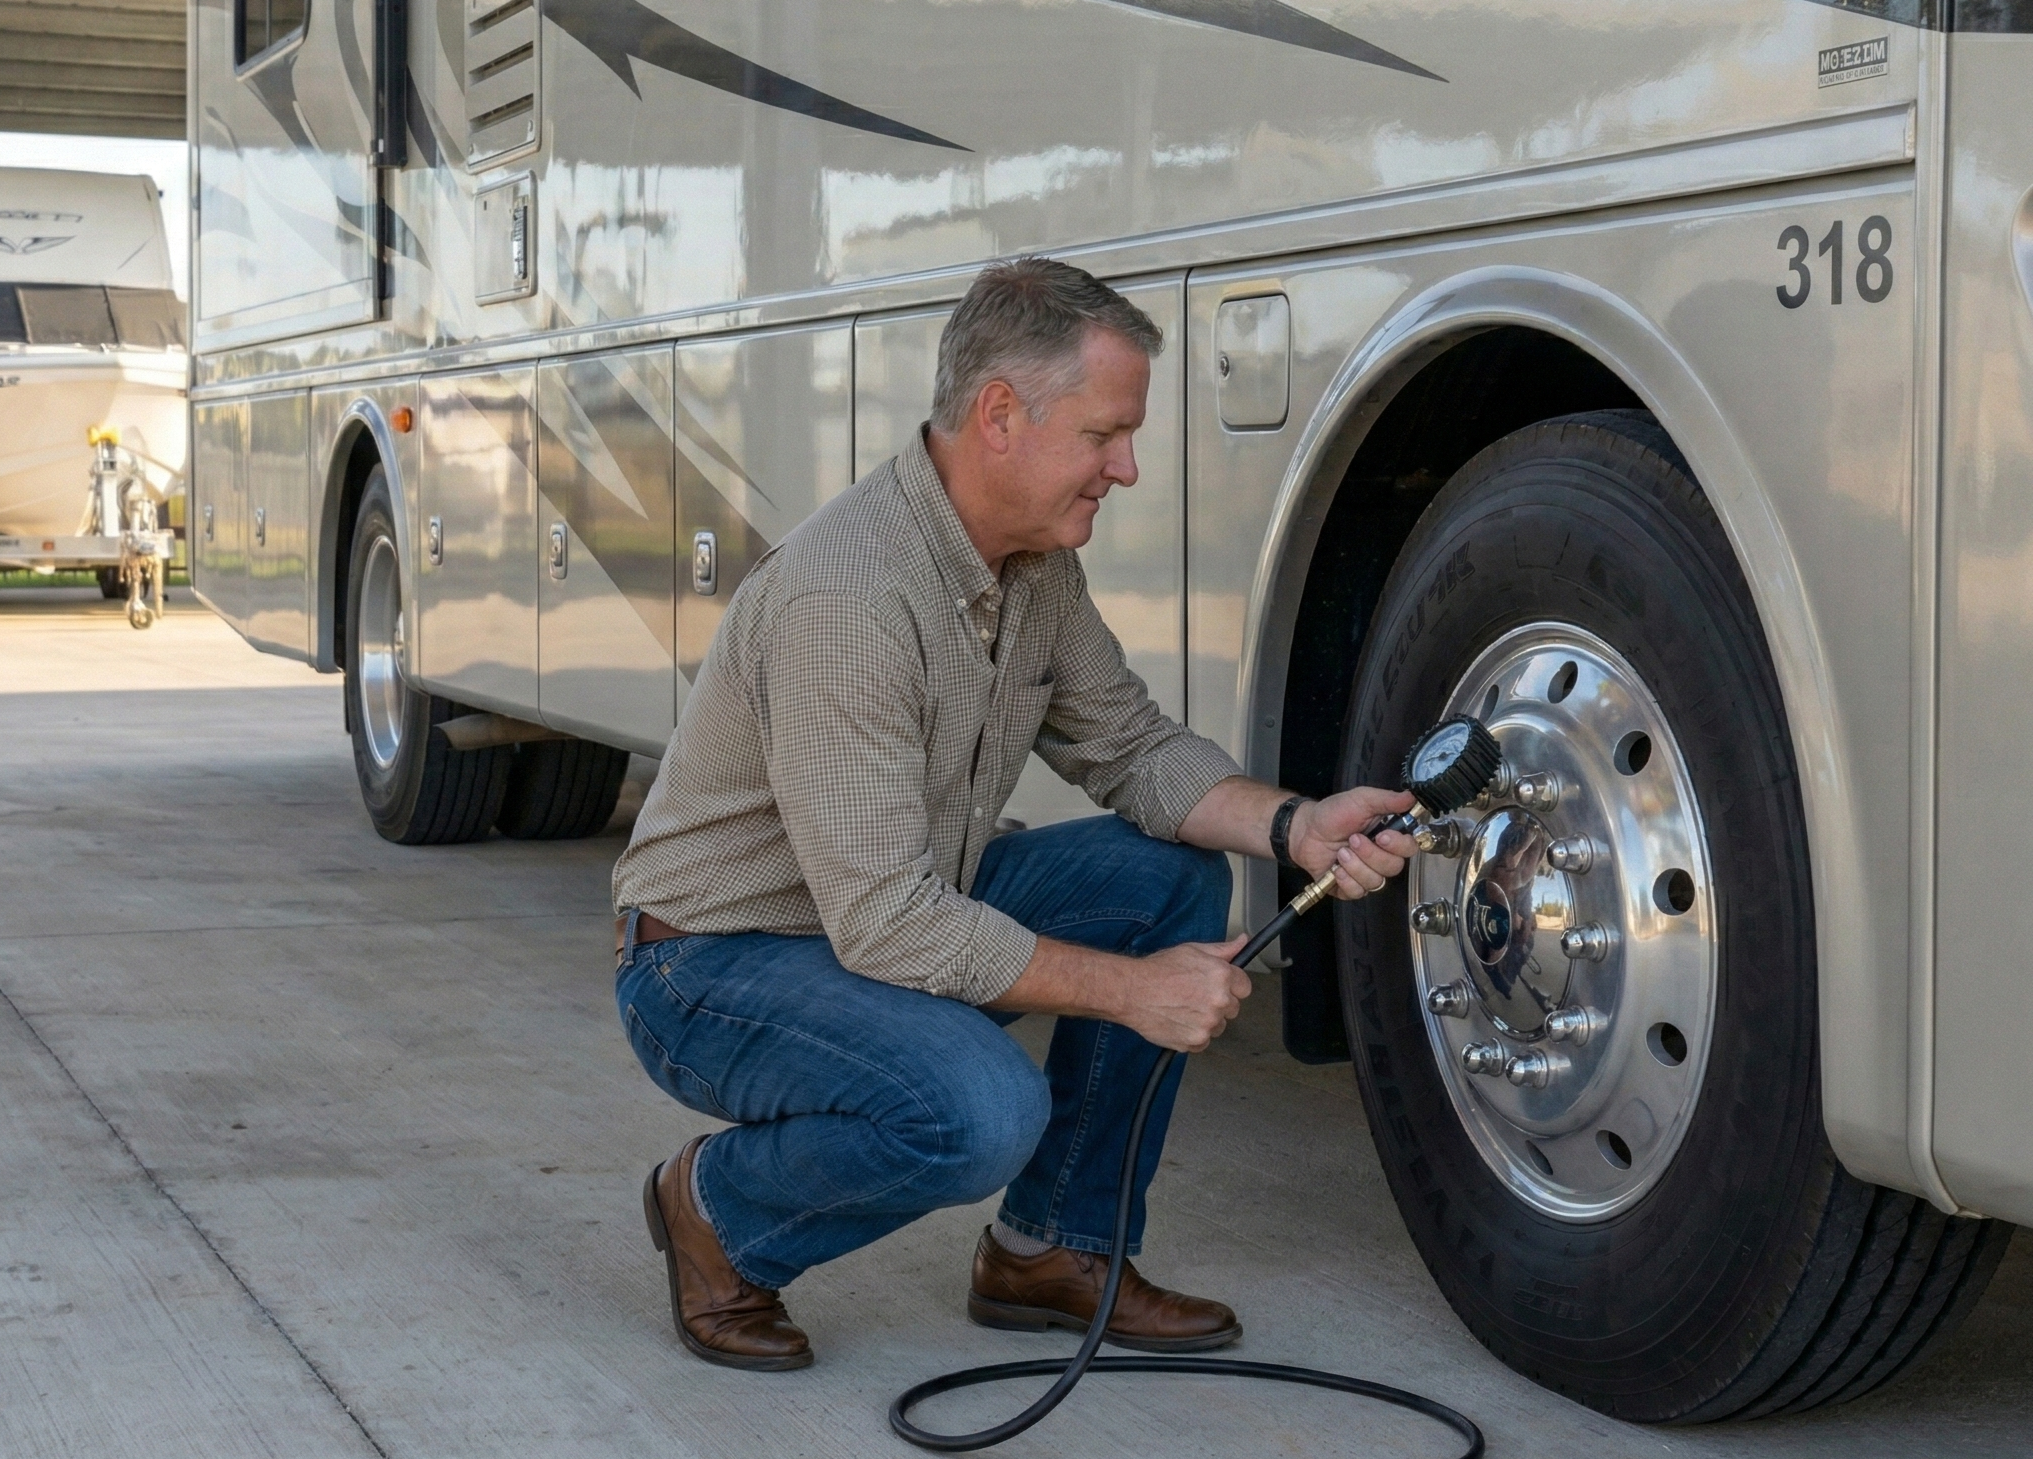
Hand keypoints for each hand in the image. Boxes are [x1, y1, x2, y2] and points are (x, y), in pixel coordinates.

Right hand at [1113, 936, 1251, 1051]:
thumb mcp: (1192, 950)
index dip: (1232, 986)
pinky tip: (1178, 1020)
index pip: (1245, 987)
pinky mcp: (1195, 1041)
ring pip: (1218, 1026)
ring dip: (1206, 1020)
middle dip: (1218, 1003)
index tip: (1219, 987)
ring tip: (1183, 1008)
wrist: (1131, 991)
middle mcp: (1219, 1001)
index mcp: (1222, 976)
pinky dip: (1193, 1034)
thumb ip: (1222, 950)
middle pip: (1233, 1008)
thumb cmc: (1158, 970)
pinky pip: (1203, 1041)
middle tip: (1195, 996)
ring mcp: (1208, 1024)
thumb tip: (1242, 942)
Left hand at [1291, 787, 1416, 898]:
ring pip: (1376, 881)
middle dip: (1371, 854)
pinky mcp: (1351, 887)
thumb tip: (1412, 797)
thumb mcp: (1360, 800)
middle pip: (1394, 867)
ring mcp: (1367, 873)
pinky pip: (1358, 892)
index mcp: (1388, 835)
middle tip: (1353, 840)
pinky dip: (1346, 880)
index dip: (1398, 845)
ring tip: (1341, 852)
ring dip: (1356, 866)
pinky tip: (1336, 869)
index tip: (1382, 837)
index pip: (1409, 848)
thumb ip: (1387, 799)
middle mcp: (1382, 856)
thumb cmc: (1332, 814)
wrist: (1305, 831)